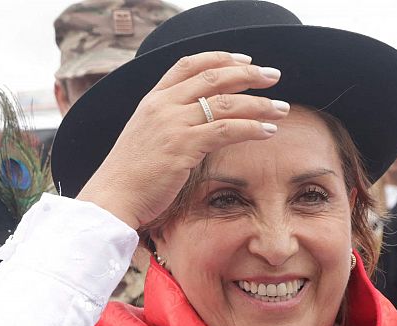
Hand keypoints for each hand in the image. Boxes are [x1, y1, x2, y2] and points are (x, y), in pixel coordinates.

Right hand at [76, 51, 289, 228]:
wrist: (114, 195)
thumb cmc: (133, 173)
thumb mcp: (148, 137)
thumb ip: (170, 122)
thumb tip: (200, 122)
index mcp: (153, 99)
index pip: (189, 65)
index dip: (220, 58)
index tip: (245, 60)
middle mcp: (163, 105)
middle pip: (213, 77)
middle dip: (248, 74)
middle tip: (274, 75)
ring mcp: (172, 123)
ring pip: (225, 103)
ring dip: (259, 104)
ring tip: (282, 108)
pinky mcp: (183, 146)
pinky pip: (226, 129)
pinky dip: (252, 128)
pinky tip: (268, 131)